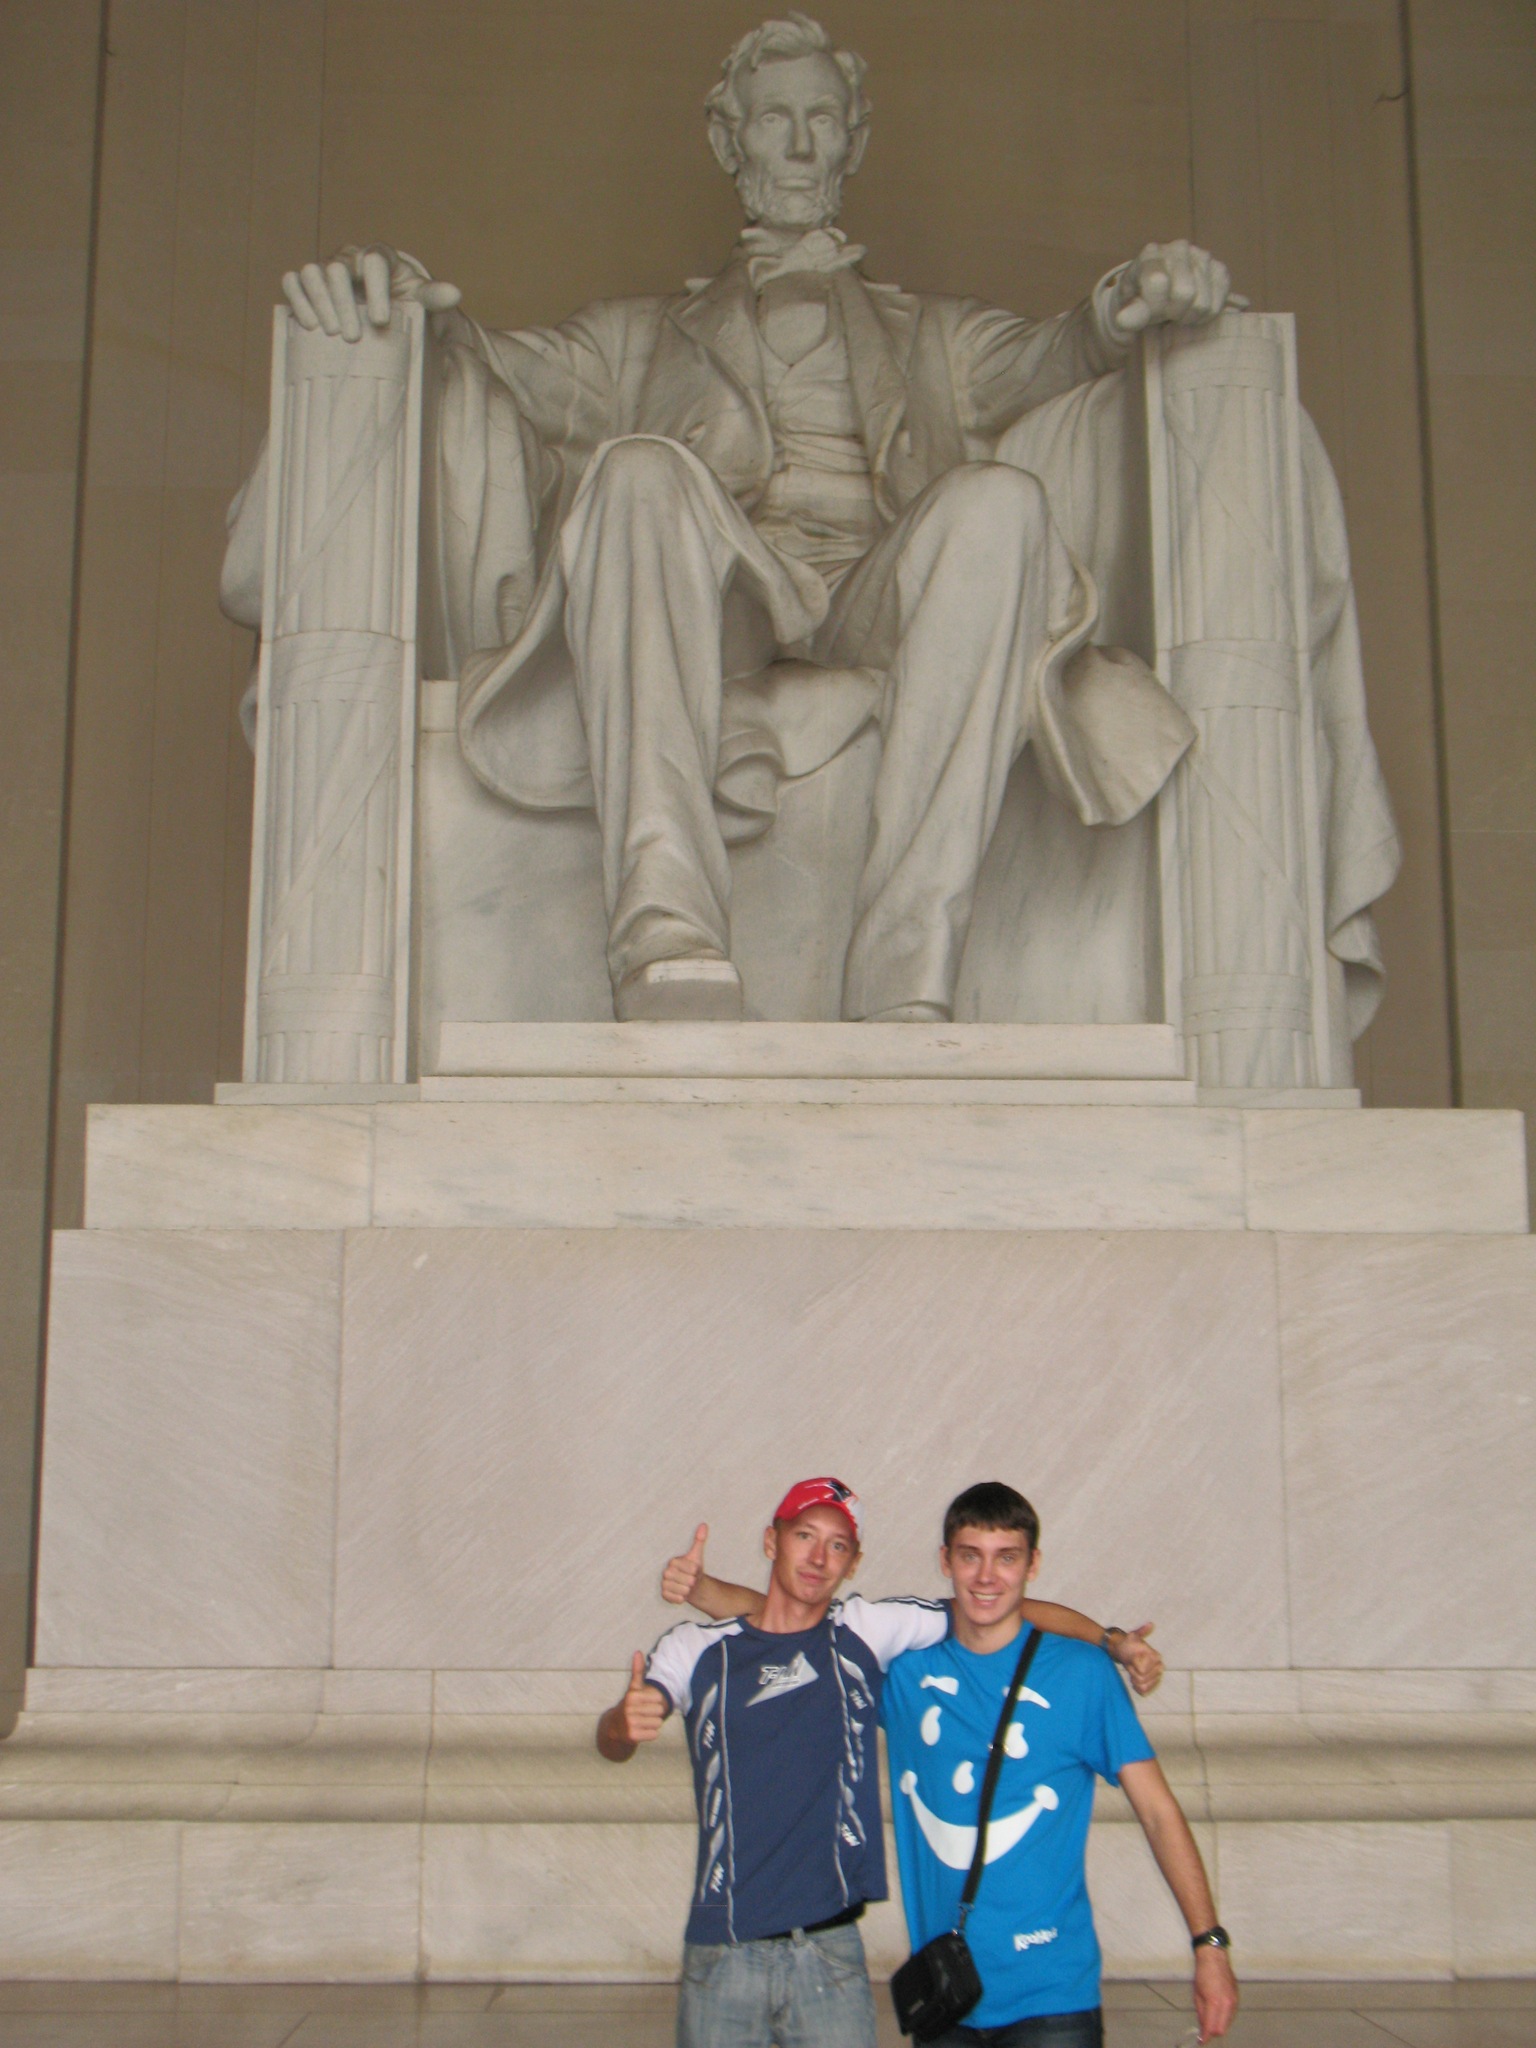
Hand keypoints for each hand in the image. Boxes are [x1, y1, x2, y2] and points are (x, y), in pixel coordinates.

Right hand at [281, 244, 461, 340]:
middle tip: (353, 337)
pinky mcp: (308, 282)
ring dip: (319, 303)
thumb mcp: (420, 298)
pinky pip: (293, 281)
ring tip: (331, 333)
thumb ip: (434, 295)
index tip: (381, 320)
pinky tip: (308, 324)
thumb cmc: (402, 300)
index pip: (373, 262)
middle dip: (344, 303)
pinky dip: (297, 299)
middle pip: (338, 270)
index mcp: (378, 256)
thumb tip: (455, 293)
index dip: (376, 289)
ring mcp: (325, 268)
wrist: (384, 306)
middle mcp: (347, 257)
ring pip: (312, 273)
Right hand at [616, 1652, 666, 1744]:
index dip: (654, 1702)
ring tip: (642, 1723)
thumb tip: (638, 1652)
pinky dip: (650, 1734)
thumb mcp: (633, 1688)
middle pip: (659, 1711)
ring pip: (658, 1723)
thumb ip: (637, 1671)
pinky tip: (641, 1731)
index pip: (659, 1698)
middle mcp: (629, 1709)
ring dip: (652, 1724)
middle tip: (643, 1715)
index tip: (644, 1704)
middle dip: (654, 1714)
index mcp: (632, 1696)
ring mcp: (630, 1723)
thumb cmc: (629, 1705)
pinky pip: (654, 1734)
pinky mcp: (632, 1736)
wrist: (614, 1728)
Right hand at [661, 1523, 709, 1605]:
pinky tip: (682, 1594)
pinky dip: (682, 1598)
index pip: (692, 1568)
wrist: (689, 1584)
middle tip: (691, 1580)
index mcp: (673, 1561)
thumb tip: (704, 1525)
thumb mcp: (697, 1555)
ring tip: (687, 1586)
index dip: (696, 1571)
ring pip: (683, 1591)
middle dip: (693, 1582)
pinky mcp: (663, 1594)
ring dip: (689, 1591)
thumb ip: (699, 1540)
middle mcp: (666, 1572)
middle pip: (688, 1581)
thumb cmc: (693, 1569)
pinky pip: (677, 1598)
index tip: (694, 1570)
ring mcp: (664, 1583)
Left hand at [1110, 240, 1240, 335]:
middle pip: (1185, 294)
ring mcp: (1202, 256)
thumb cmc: (1141, 299)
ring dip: (1188, 316)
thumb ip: (1130, 313)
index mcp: (1152, 253)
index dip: (1155, 306)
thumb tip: (1123, 321)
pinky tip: (1193, 307)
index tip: (1149, 310)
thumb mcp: (1129, 307)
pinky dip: (1204, 315)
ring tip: (1178, 310)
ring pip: (1203, 303)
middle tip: (1165, 312)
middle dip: (1173, 312)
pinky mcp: (1219, 270)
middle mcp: (1179, 248)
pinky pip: (1218, 304)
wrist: (1157, 294)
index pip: (1158, 282)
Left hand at [1111, 1622, 1162, 1695]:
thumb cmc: (1128, 1644)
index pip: (1141, 1670)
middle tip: (1131, 1665)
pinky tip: (1135, 1680)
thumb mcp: (1133, 1636)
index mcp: (1156, 1657)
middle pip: (1141, 1679)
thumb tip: (1150, 1624)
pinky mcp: (1152, 1685)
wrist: (1126, 1652)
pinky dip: (1137, 1687)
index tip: (1131, 1658)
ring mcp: (1157, 1677)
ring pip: (1143, 1686)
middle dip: (1133, 1673)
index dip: (1132, 1666)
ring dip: (1134, 1680)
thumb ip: (1142, 1631)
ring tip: (1133, 1672)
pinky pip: (1144, 1691)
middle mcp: (1159, 1667)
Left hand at [1193, 1943, 1238, 2039]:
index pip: (1212, 2028)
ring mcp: (1234, 2002)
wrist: (1214, 1958)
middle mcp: (1227, 2004)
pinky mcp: (1237, 1999)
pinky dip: (1224, 2018)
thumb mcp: (1197, 1995)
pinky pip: (1231, 2015)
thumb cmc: (1202, 1974)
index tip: (1201, 2041)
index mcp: (1214, 2003)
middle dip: (1212, 2033)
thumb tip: (1203, 2027)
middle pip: (1222, 2029)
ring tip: (1210, 2021)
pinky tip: (1218, 2013)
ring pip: (1227, 2023)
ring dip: (1219, 2025)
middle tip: (1205, 2032)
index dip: (1206, 2037)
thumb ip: (1201, 2013)